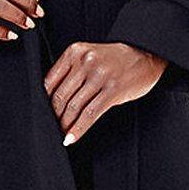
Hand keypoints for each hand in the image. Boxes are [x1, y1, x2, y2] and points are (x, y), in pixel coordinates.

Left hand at [44, 41, 167, 144]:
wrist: (146, 53)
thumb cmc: (116, 59)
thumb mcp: (89, 56)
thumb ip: (72, 71)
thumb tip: (52, 99)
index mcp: (75, 51)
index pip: (50, 81)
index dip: (43, 102)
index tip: (42, 113)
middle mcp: (86, 61)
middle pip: (60, 96)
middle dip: (53, 116)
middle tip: (50, 127)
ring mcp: (100, 76)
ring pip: (73, 107)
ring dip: (64, 125)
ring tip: (61, 134)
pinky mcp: (113, 90)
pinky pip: (90, 114)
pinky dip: (78, 129)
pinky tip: (71, 138)